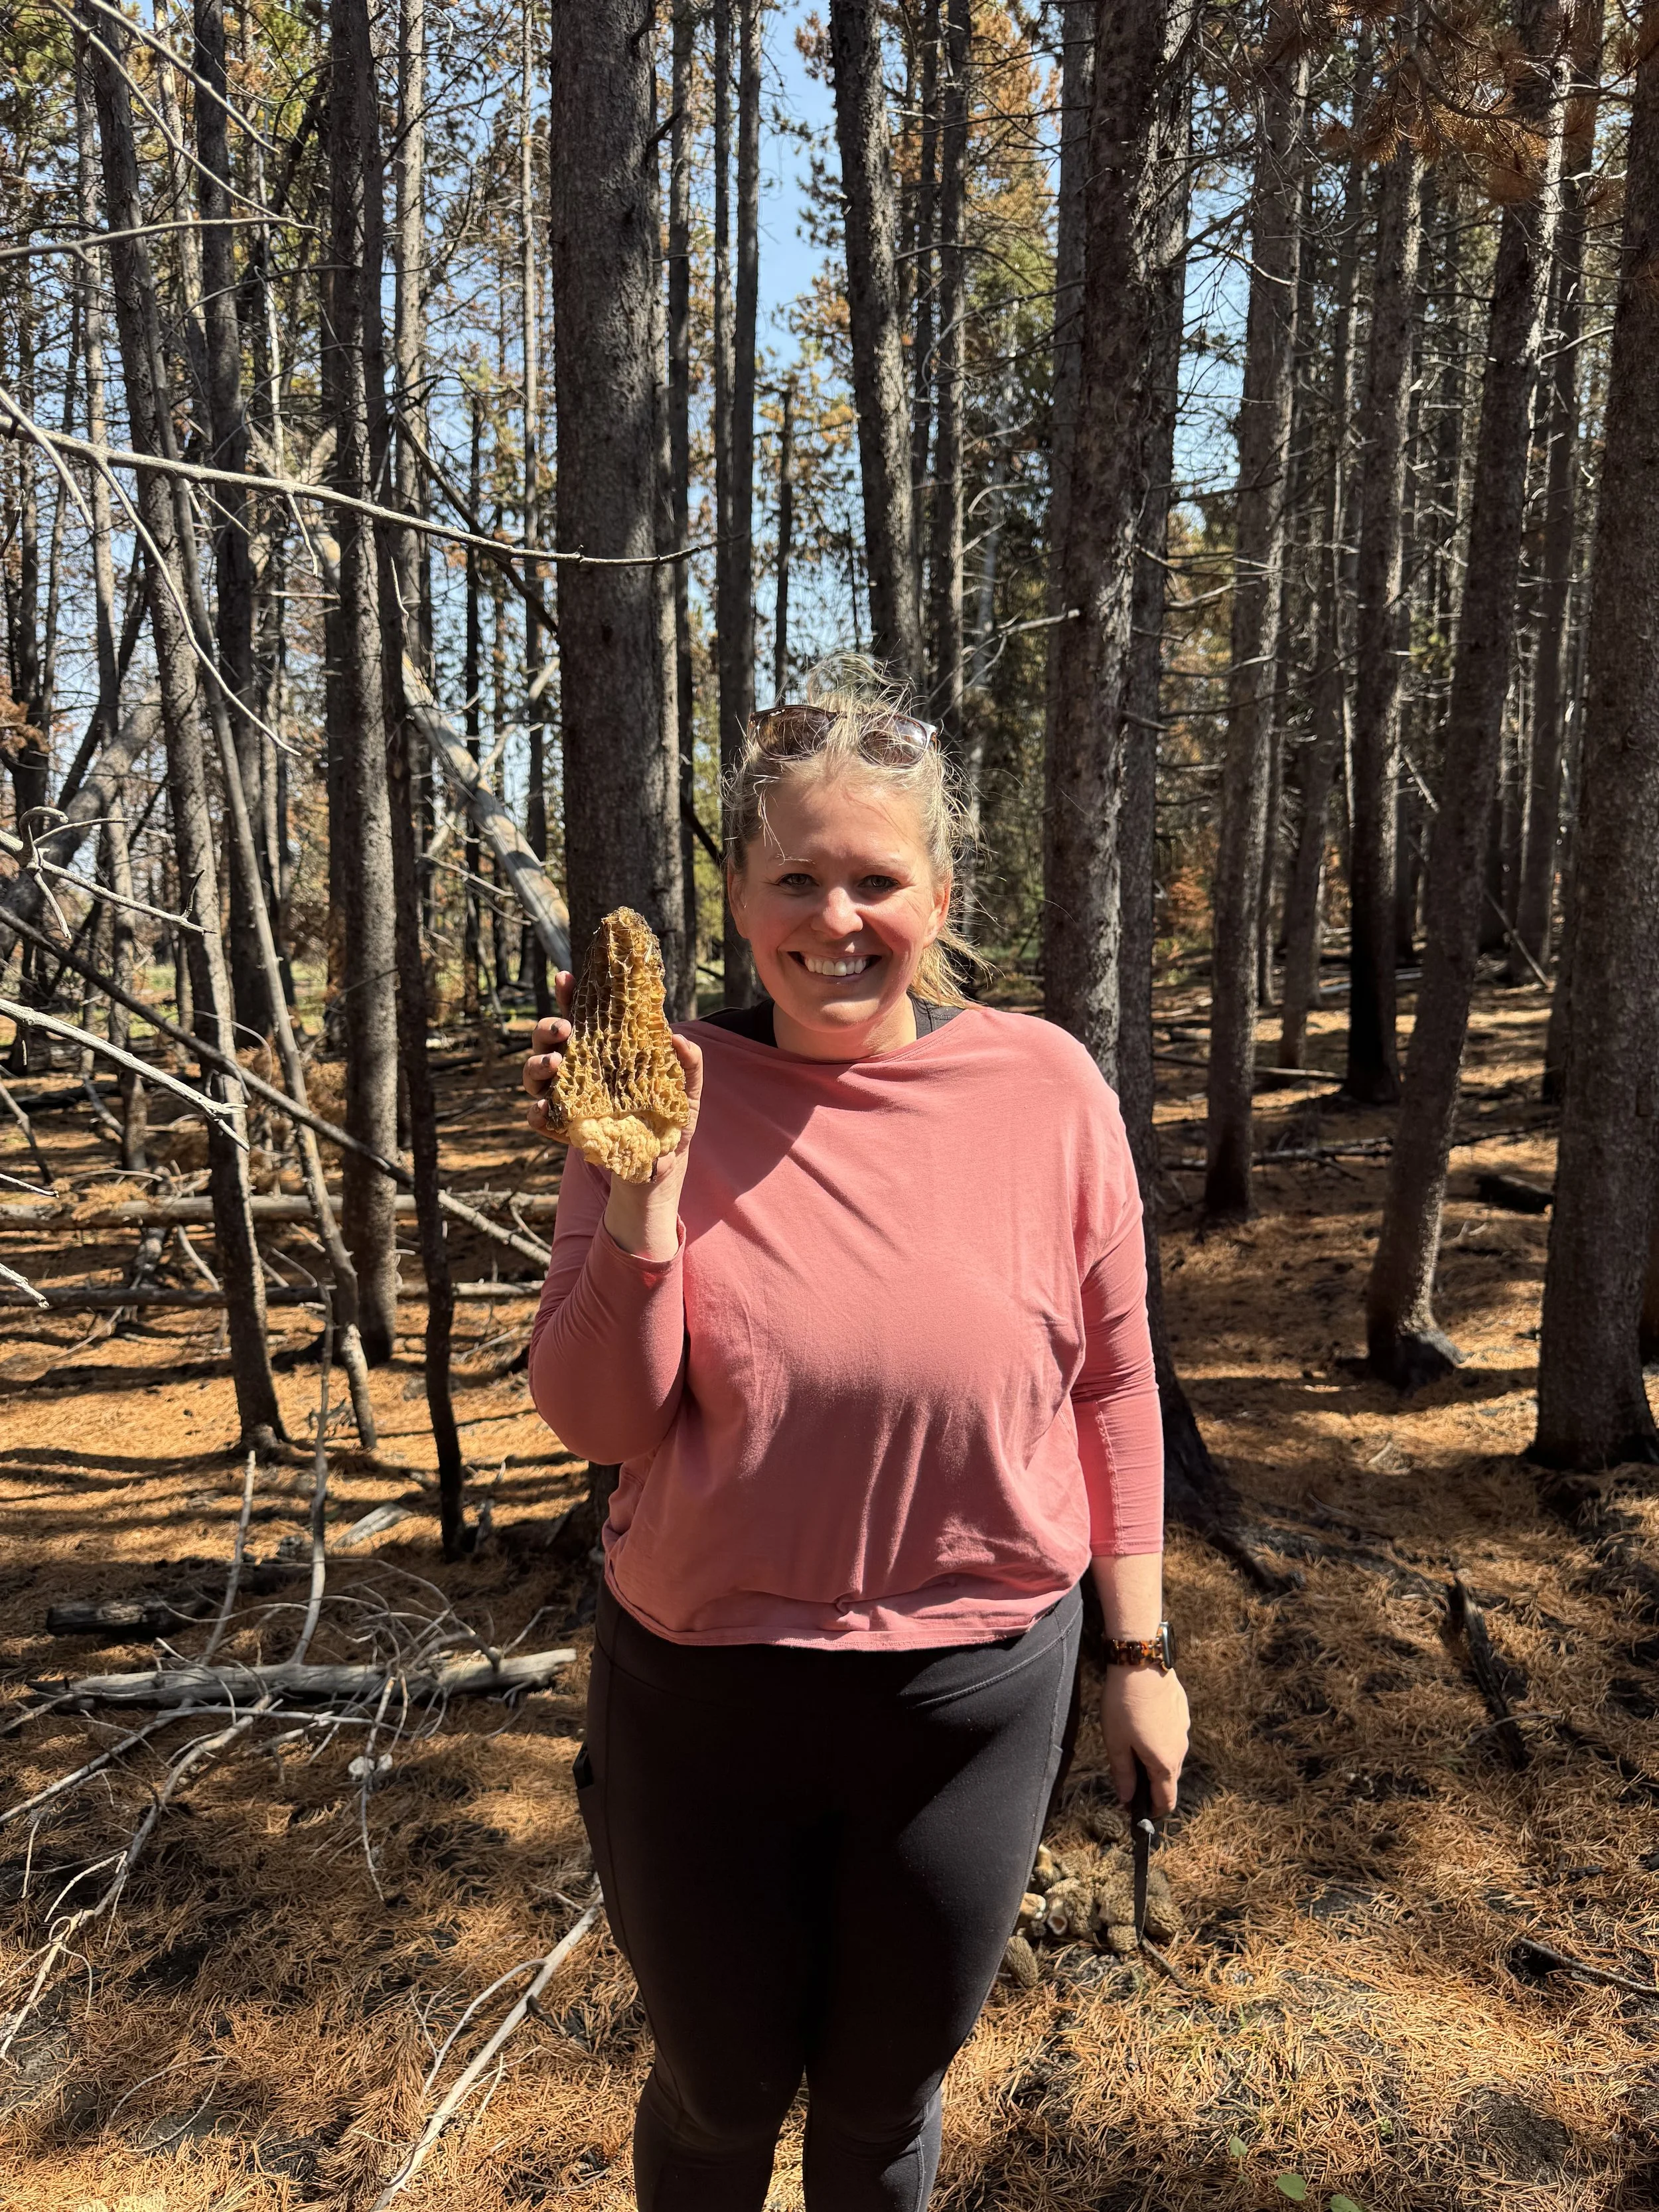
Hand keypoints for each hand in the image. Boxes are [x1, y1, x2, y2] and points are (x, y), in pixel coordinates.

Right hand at [520, 976, 703, 1264]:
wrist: (660, 1168)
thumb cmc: (671, 1121)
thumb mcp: (687, 1092)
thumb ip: (689, 1064)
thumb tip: (679, 1038)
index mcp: (606, 1051)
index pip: (583, 1017)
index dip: (571, 996)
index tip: (566, 978)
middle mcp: (580, 1070)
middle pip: (549, 1040)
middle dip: (547, 1029)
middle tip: (563, 1030)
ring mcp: (568, 1098)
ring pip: (535, 1073)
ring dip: (537, 1064)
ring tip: (553, 1064)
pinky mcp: (563, 1129)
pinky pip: (538, 1117)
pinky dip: (536, 1112)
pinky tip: (542, 1108)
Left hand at [1099, 1666, 1188, 1818]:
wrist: (1141, 1663)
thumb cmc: (1124, 1704)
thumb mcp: (1116, 1742)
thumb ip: (1123, 1773)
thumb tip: (1126, 1798)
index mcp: (1164, 1763)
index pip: (1165, 1801)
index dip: (1152, 1811)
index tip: (1138, 1813)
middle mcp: (1180, 1750)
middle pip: (1169, 1779)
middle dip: (1151, 1785)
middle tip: (1128, 1778)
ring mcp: (1183, 1729)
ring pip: (1171, 1755)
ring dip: (1155, 1759)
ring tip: (1131, 1746)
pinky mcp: (1182, 1712)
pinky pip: (1172, 1735)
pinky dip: (1159, 1738)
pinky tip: (1142, 1723)